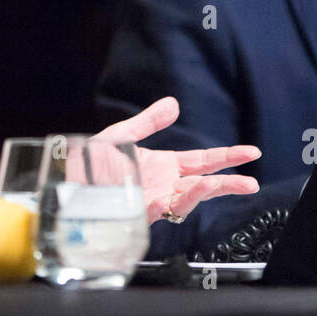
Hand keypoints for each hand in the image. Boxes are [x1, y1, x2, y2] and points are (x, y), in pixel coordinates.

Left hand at [94, 96, 260, 224]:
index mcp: (163, 166)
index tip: (250, 153)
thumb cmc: (88, 164)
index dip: (227, 157)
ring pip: (189, 199)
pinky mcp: (140, 212)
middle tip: (251, 182)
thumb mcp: (121, 136)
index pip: (203, 161)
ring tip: (225, 183)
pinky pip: (165, 208)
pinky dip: (178, 200)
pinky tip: (188, 190)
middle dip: (229, 182)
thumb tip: (174, 104)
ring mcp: (153, 200)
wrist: (64, 184)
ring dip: (207, 191)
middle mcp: (163, 185)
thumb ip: (148, 121)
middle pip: (204, 183)